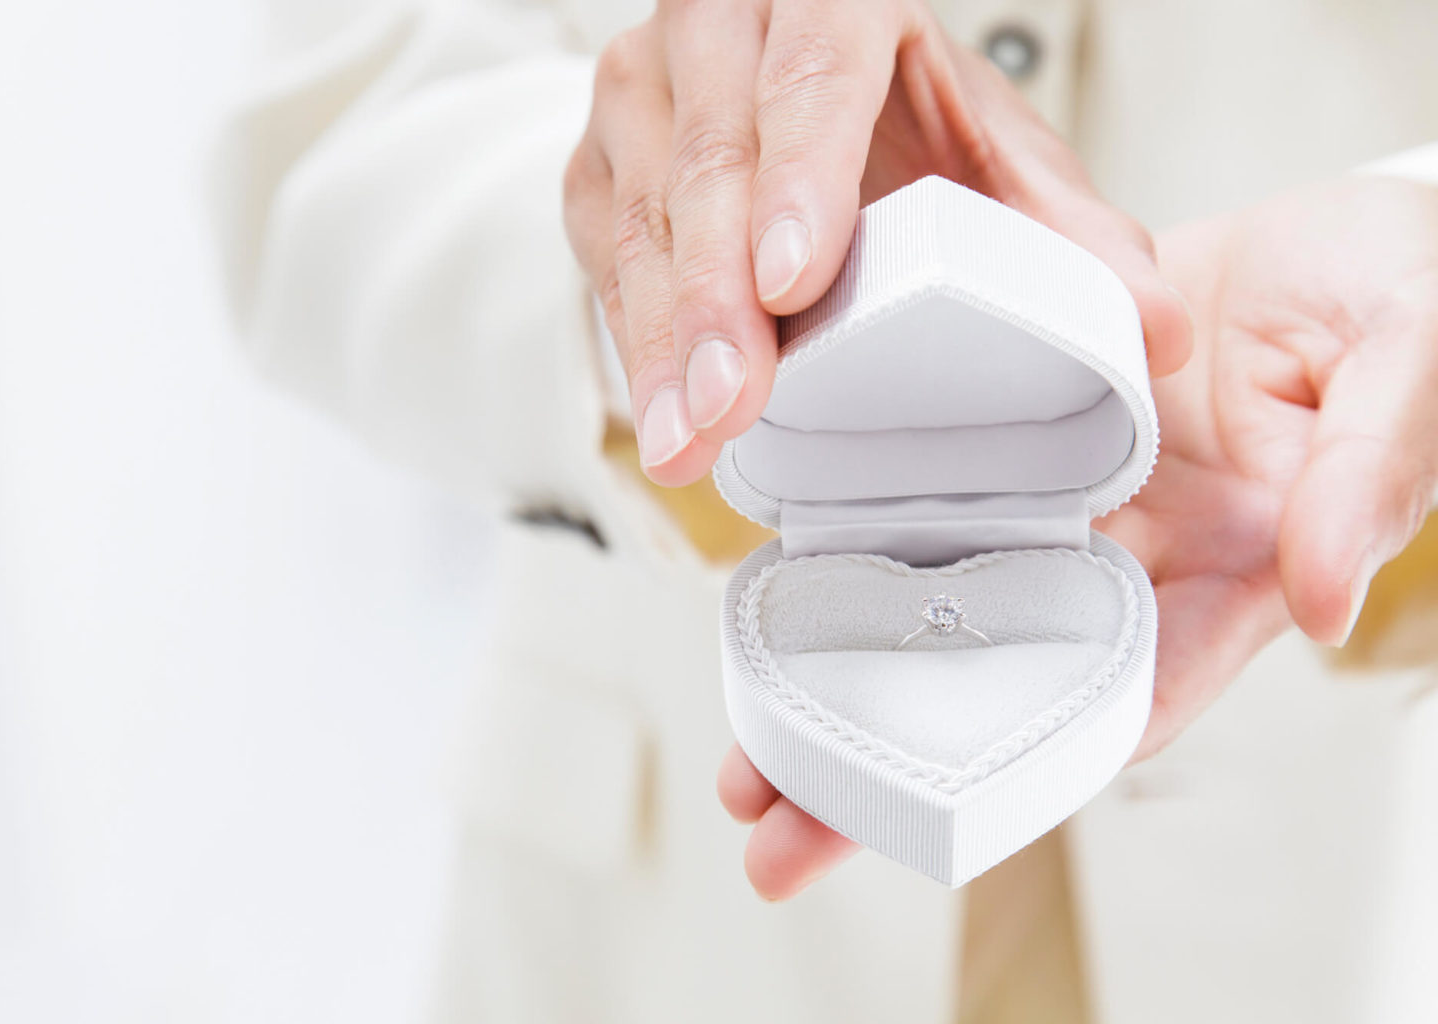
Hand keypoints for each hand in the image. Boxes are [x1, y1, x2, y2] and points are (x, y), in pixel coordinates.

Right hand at [563, 1, 1190, 484]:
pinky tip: (664, 417)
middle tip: (734, 404)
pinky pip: (604, 259)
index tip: (793, 283)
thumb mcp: (990, 147)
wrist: (787, 73)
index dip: (800, 179)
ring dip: (664, 340)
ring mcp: (642, 93)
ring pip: (641, 216)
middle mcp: (715, 28)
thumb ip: (1065, 227)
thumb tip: (1153, 328)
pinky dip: (635, 344)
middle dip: (716, 297)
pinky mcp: (599, 166)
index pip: (807, 74)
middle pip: (710, 159)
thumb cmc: (894, 112)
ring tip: (688, 440)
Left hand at [718, 175, 1437, 899]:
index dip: (1027, 766)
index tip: (928, 827)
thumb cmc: (1396, 298)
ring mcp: (1067, 499)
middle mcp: (1129, 556)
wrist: (1333, 230)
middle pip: (997, 675)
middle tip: (774, 821)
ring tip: (742, 750)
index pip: (1124, 694)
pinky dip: (856, 542)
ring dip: (842, 670)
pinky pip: (927, 488)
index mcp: (1227, 573)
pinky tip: (774, 588)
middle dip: (891, 756)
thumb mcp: (1405, 373)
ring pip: (941, 600)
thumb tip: (1322, 602)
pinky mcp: (1015, 430)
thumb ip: (1368, 477)